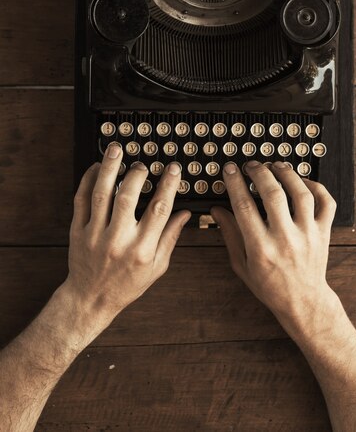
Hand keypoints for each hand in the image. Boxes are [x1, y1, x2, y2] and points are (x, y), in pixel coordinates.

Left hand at [61, 142, 190, 329]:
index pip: (159, 210)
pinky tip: (97, 167)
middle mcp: (119, 240)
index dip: (168, 185)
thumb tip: (185, 213)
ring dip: (109, 168)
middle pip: (128, 198)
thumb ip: (171, 237)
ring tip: (116, 150)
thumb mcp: (157, 266)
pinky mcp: (78, 231)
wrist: (91, 298)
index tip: (173, 169)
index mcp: (142, 249)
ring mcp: (96, 234)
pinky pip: (81, 200)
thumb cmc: (127, 284)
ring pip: (102, 194)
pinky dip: (87, 180)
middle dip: (137, 174)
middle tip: (142, 163)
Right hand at [211, 160, 338, 339]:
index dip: (235, 183)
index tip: (230, 170)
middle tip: (252, 165)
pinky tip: (301, 181)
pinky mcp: (324, 232)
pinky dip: (316, 186)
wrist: (304, 301)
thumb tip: (216, 209)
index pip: (245, 207)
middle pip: (274, 195)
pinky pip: (326, 202)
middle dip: (260, 173)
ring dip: (287, 174)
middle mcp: (286, 239)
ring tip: (275, 165)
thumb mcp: (241, 264)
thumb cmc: (270, 285)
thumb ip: (229, 234)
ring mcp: (308, 235)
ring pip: (301, 194)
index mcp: (261, 249)